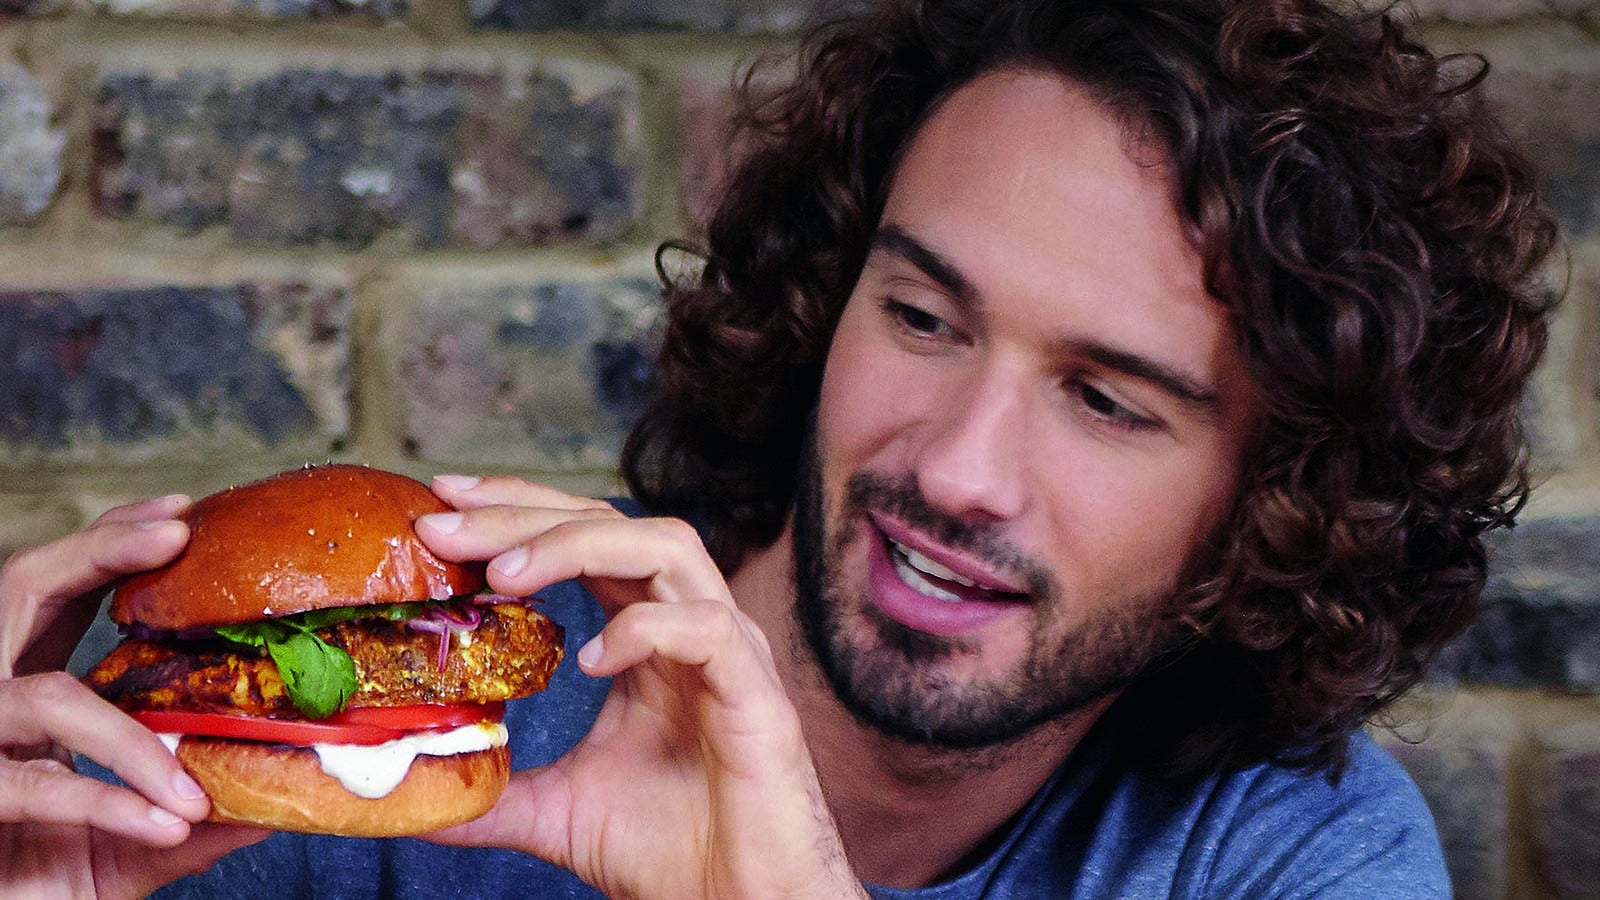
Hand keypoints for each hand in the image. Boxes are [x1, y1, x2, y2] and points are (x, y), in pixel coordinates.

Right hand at [0, 495, 266, 898]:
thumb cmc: (44, 882)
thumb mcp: (135, 847)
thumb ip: (198, 817)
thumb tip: (287, 794)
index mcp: (23, 691)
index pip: (59, 591)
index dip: (110, 544)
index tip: (181, 515)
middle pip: (22, 588)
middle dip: (96, 550)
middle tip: (175, 533)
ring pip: (42, 694)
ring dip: (128, 738)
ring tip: (194, 785)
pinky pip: (34, 787)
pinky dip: (107, 802)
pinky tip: (168, 821)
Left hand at [419, 476, 866, 899]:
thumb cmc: (672, 851)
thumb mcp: (558, 812)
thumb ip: (495, 789)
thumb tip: (409, 792)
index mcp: (648, 637)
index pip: (585, 538)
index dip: (517, 511)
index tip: (441, 507)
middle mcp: (690, 625)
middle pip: (614, 522)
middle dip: (525, 512)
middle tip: (443, 521)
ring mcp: (728, 653)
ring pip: (666, 546)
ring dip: (578, 545)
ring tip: (505, 572)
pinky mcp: (756, 695)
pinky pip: (706, 628)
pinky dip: (644, 629)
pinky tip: (589, 658)